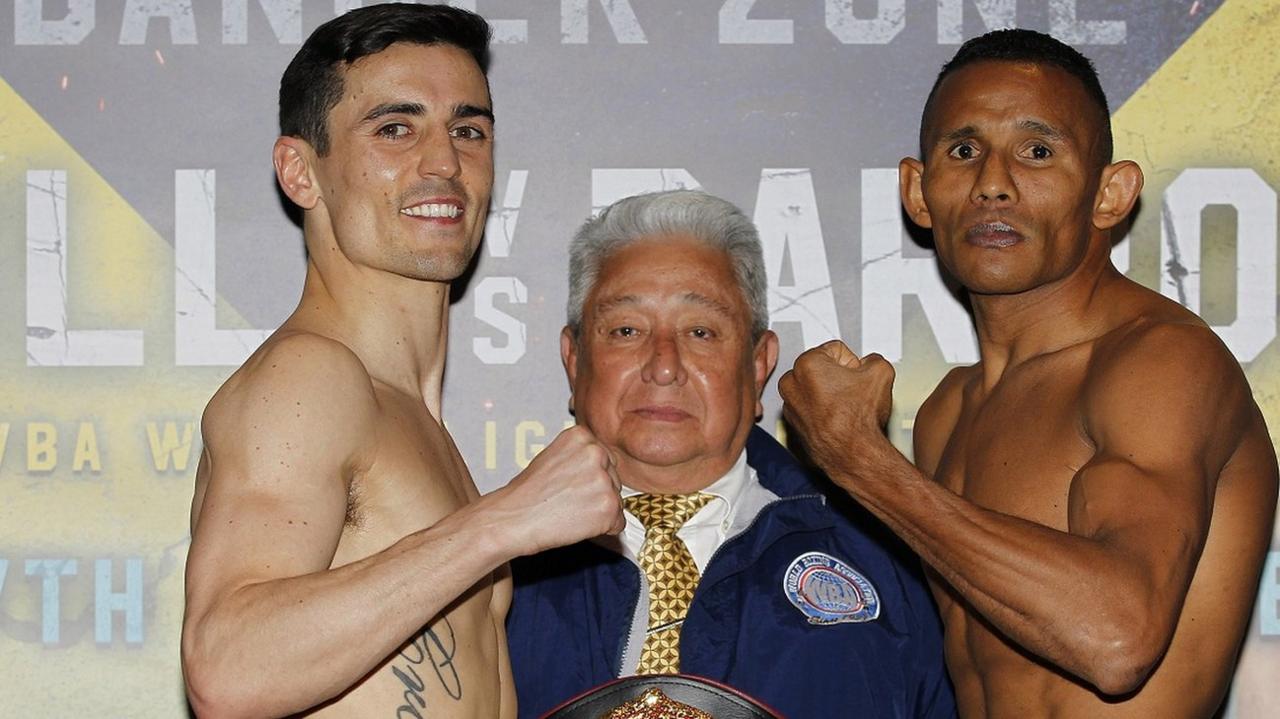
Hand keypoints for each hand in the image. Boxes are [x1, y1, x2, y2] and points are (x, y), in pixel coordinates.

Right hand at [493, 425, 624, 555]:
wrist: (513, 518)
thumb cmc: (528, 493)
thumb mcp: (553, 457)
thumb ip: (581, 457)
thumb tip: (605, 469)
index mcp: (582, 436)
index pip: (605, 459)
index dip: (588, 477)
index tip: (569, 485)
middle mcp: (596, 452)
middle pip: (614, 479)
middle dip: (597, 493)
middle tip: (568, 501)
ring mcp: (604, 479)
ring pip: (617, 501)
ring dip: (599, 511)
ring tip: (570, 511)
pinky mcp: (609, 506)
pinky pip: (619, 523)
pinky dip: (603, 529)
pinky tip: (578, 524)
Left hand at [778, 340, 896, 480]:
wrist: (852, 455)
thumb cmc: (859, 420)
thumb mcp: (881, 373)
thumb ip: (874, 359)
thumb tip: (871, 363)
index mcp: (807, 364)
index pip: (836, 350)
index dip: (853, 363)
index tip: (857, 378)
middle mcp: (791, 383)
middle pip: (821, 368)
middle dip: (837, 376)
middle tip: (852, 392)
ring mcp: (789, 404)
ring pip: (814, 388)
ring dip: (829, 393)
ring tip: (845, 407)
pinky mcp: (792, 423)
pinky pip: (810, 407)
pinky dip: (821, 410)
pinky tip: (837, 419)